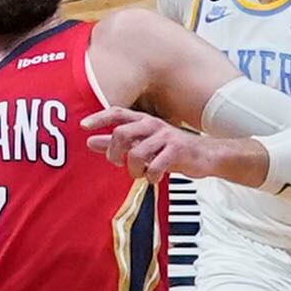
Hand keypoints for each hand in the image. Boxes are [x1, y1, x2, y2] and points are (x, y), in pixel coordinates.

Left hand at [80, 101, 261, 187]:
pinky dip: (150, 176)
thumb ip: (117, 143)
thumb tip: (91, 141)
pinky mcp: (177, 150)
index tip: (84, 126)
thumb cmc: (171, 149)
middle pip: (122, 133)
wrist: (206, 155)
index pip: (117, 112)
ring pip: (136, 153)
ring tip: (139, 173)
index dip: (99, 118)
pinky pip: (154, 166)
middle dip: (114, 152)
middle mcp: (152, 125)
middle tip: (118, 163)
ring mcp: (165, 137)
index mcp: (143, 121)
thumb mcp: (143, 144)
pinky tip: (153, 178)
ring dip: (133, 169)